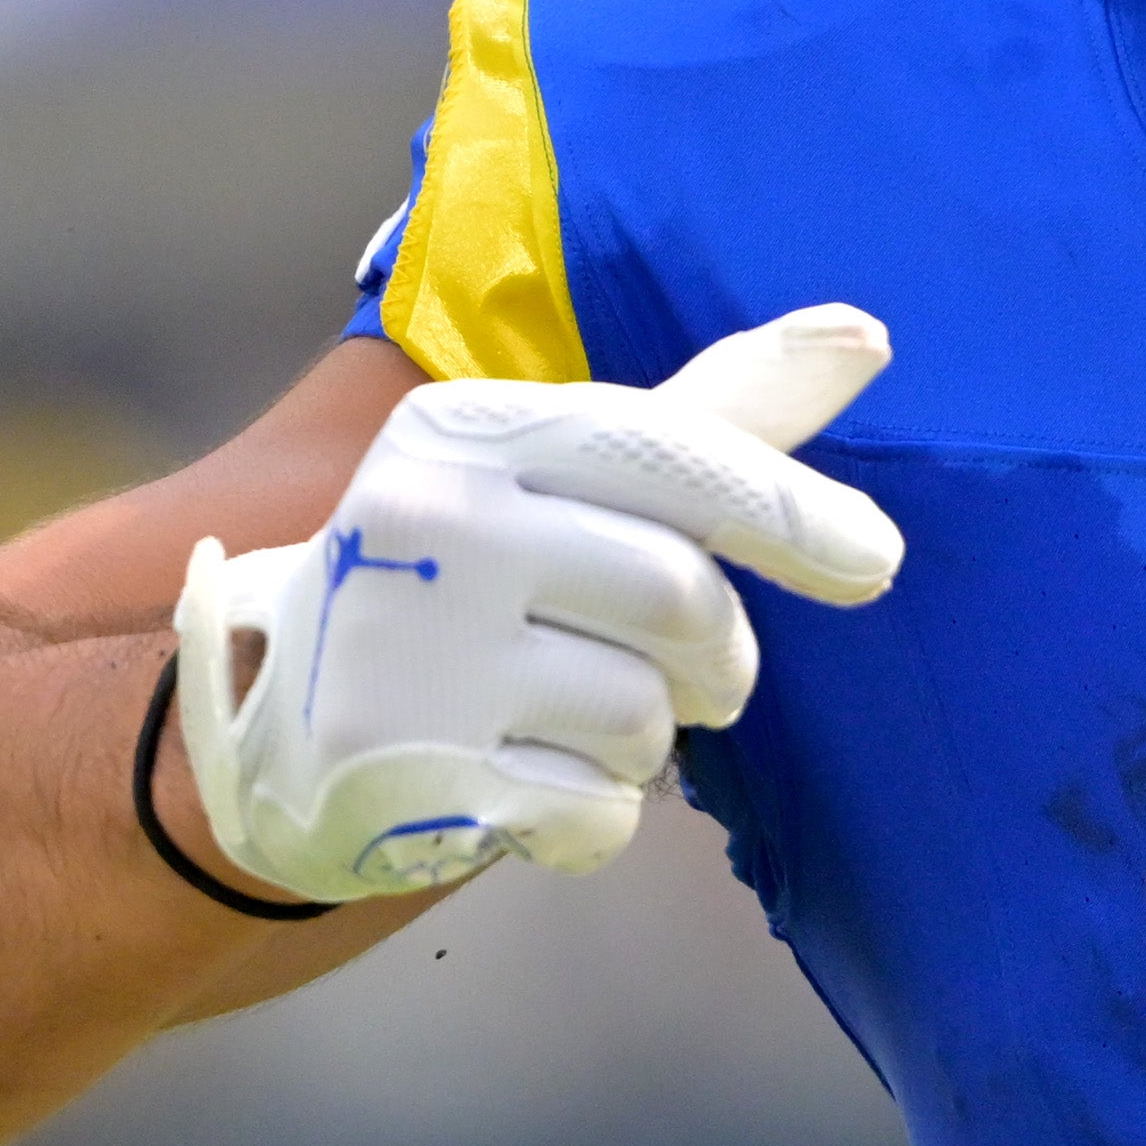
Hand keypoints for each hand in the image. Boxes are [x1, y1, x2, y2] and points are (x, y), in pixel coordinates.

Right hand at [171, 306, 903, 903]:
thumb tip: (868, 331)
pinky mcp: (408, 776)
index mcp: (468, 432)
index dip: (791, 509)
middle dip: (718, 655)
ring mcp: (410, 654)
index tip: (875, 561)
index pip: (670, 453)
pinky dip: (594, 814)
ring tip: (566, 718)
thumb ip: (716, 412)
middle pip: (677, 596)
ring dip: (645, 740)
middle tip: (695, 672)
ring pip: (643, 717)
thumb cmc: (468, 584)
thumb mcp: (566, 477)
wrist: (270, 726)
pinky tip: (525, 782)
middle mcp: (429, 524)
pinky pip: (597, 813)